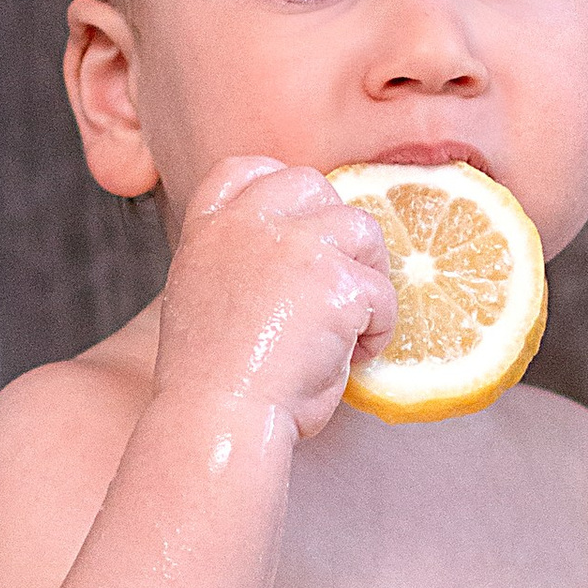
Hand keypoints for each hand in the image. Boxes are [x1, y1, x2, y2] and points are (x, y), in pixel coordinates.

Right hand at [155, 156, 397, 441]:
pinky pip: (382, 293)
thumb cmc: (214, 383)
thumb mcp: (206, 303)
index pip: (245, 170)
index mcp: (209, 230)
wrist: (219, 416)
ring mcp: (296, 245)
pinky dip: (378, 329)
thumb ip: (244, 267)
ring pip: (362, 231)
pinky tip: (354, 358)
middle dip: (336, 230)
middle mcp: (249, 223)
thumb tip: (297, 266)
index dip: (279, 186)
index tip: (297, 220)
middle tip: (340, 286)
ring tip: (352, 328)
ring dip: (368, 278)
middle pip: (313, 186)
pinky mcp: (338, 280)